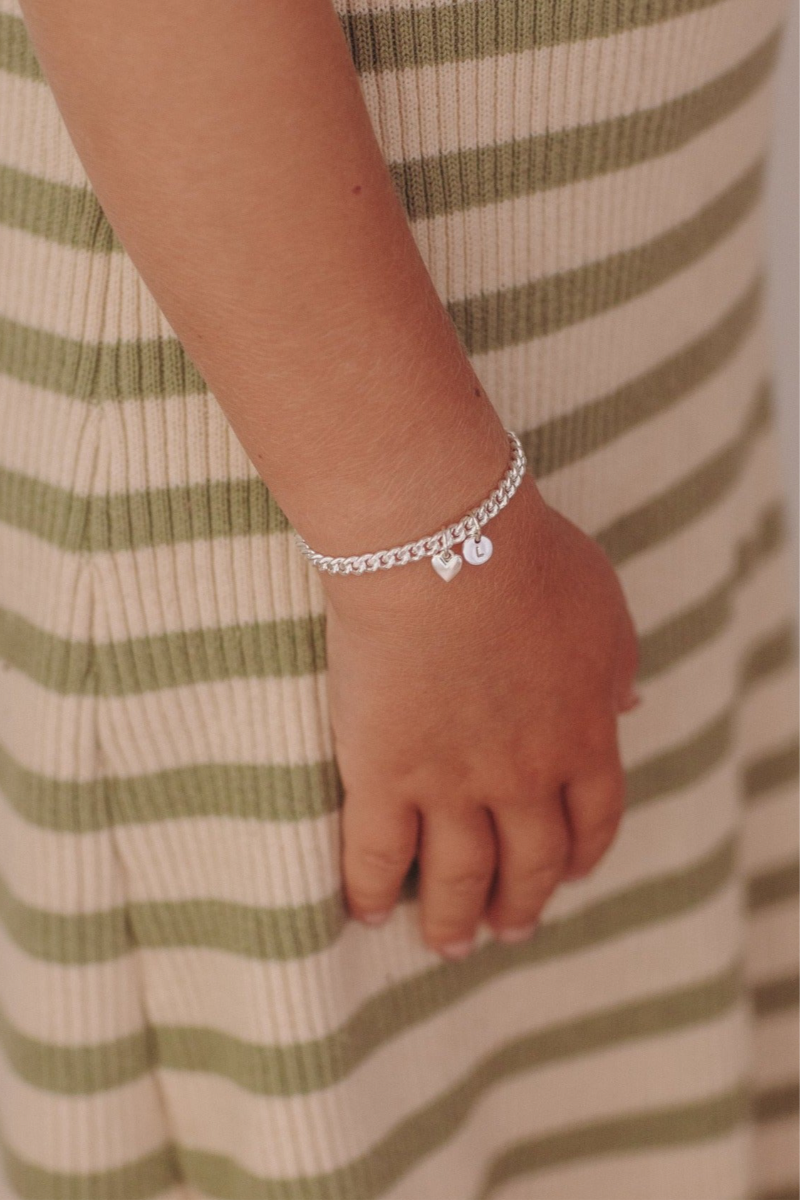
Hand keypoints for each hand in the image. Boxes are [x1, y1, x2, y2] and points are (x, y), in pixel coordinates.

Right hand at [321, 473, 640, 958]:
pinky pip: (376, 854)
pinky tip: (366, 912)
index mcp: (583, 738)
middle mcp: (523, 778)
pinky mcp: (382, 775)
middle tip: (508, 930)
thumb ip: (616, 667)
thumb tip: (628, 705)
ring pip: (458, 877)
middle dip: (521, 903)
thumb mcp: (604, 611)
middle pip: (529, 863)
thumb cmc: (526, 563)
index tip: (569, 874)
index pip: (592, 821)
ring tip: (447, 943)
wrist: (444, 551)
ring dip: (454, 918)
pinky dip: (372, 891)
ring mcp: (450, 784)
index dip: (581, 856)